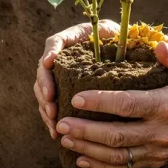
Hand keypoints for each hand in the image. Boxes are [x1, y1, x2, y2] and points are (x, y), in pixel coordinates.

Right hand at [36, 20, 119, 138]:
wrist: (120, 51)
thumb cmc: (119, 40)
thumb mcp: (117, 36)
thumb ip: (114, 37)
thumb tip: (124, 48)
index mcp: (73, 39)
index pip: (56, 42)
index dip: (51, 52)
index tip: (49, 63)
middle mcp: (61, 57)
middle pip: (44, 70)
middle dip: (44, 86)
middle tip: (51, 101)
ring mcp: (60, 75)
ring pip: (43, 89)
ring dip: (44, 105)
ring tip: (53, 119)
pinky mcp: (63, 92)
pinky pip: (50, 104)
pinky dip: (50, 118)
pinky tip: (55, 131)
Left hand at [55, 41, 167, 167]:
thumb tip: (158, 46)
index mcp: (166, 107)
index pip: (127, 105)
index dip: (100, 102)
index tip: (76, 97)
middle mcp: (160, 133)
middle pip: (116, 136)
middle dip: (85, 131)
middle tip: (60, 122)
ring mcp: (156, 151)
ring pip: (116, 156)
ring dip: (87, 149)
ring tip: (64, 138)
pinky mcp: (154, 161)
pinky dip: (100, 166)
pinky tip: (81, 158)